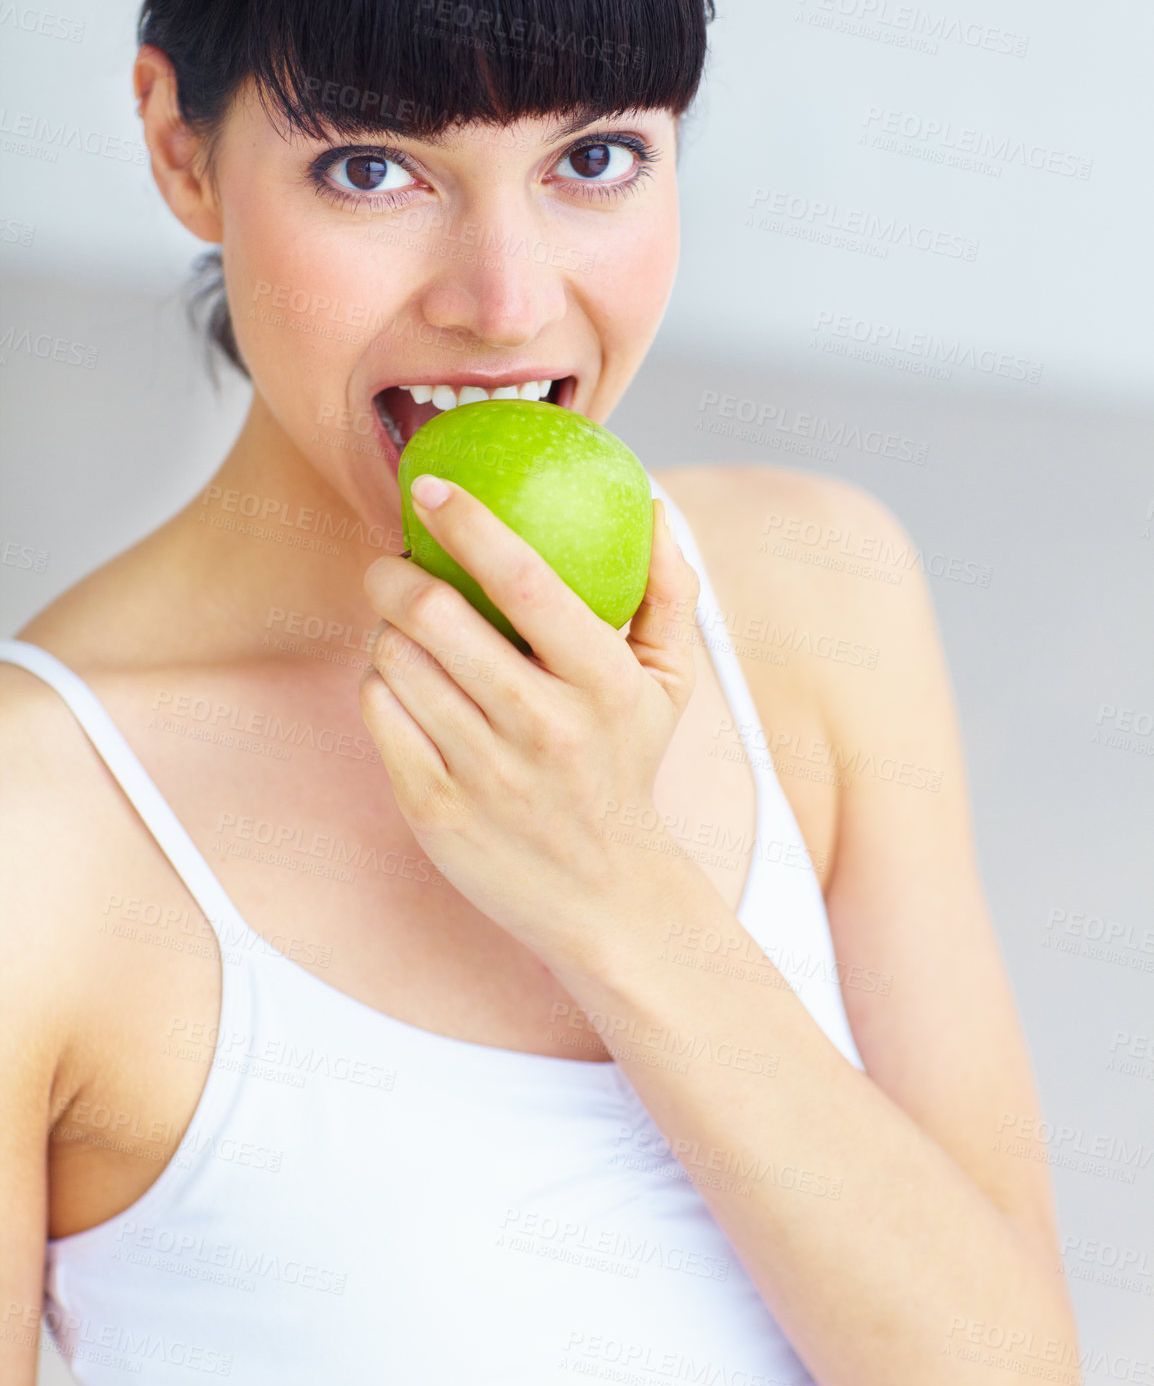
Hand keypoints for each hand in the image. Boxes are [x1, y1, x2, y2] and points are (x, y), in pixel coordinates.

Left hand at [358, 476, 701, 970]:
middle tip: (392, 561)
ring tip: (405, 631)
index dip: (469, 523)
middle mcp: (544, 726)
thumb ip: (669, 591)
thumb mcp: (670, 684)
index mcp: (604, 682)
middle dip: (394, 571)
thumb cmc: (628, 766)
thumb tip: (654, 504)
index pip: (525, 579)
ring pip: (395, 660)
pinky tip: (403, 685)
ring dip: (386, 629)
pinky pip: (379, 711)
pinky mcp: (435, 809)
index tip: (432, 488)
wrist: (604, 897)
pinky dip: (380, 683)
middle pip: (434, 615)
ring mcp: (485, 772)